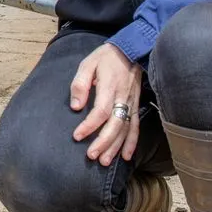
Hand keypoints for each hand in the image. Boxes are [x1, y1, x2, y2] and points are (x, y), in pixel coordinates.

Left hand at [69, 42, 142, 165]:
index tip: (77, 135)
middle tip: (91, 156)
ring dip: (116, 147)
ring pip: (126, 129)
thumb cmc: (105, 58)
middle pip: (115, 124)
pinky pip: (136, 127)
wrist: (130, 50)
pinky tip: (126, 156)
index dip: (89, 125)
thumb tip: (75, 106)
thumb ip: (80, 84)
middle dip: (103, 142)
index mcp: (110, 86)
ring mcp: (131, 103)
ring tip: (104, 161)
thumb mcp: (87, 64)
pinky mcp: (135, 106)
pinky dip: (132, 143)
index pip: (101, 111)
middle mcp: (123, 97)